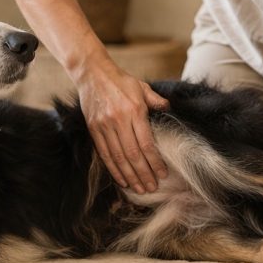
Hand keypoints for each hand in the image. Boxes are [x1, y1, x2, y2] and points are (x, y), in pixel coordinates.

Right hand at [76, 62, 169, 193]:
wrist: (92, 74)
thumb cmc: (121, 81)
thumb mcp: (142, 87)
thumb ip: (157, 101)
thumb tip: (170, 110)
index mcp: (134, 110)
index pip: (146, 143)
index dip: (155, 162)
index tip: (162, 174)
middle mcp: (119, 120)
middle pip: (133, 154)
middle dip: (144, 174)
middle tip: (152, 188)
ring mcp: (104, 125)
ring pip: (118, 157)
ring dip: (130, 176)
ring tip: (139, 188)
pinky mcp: (93, 129)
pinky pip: (104, 154)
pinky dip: (114, 169)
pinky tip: (122, 179)